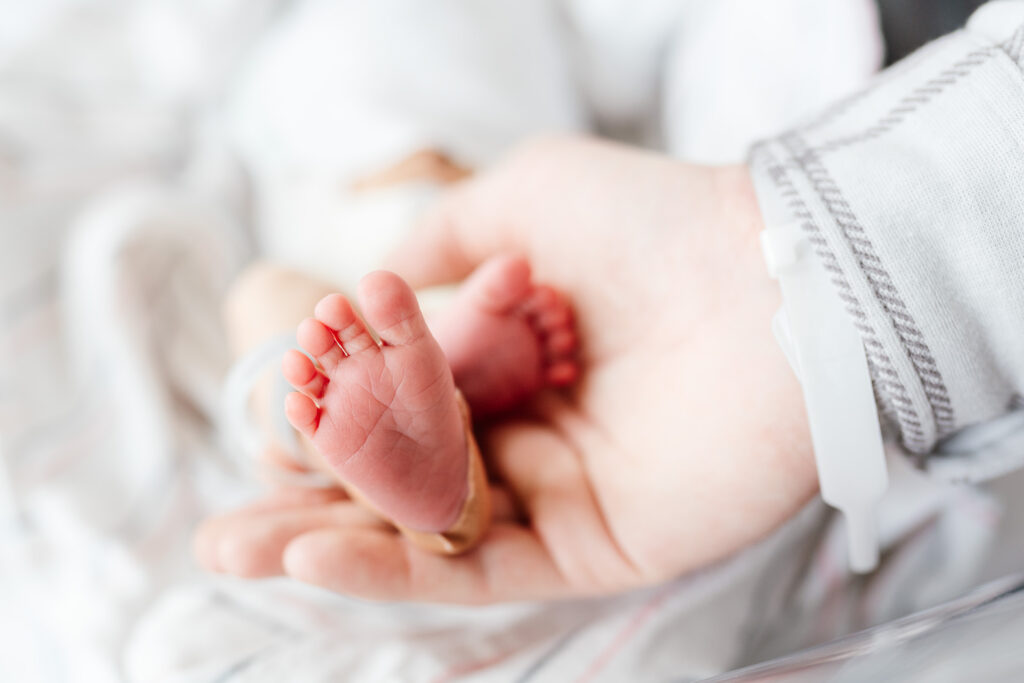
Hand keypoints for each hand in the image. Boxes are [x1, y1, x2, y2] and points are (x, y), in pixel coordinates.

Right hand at [195, 136, 815, 602]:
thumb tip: (369, 283)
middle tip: (221, 522)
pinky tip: (311, 556)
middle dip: (307, 499)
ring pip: (426, 530)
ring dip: (325, 541)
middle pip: (400, 479)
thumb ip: (441, 240)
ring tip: (230, 548)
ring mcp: (559, 492)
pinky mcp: (592, 544)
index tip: (270, 411)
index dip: (330, 412)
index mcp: (515, 354)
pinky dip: (393, 566)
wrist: (776, 281)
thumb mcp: (527, 197)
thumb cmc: (656, 225)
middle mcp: (530, 429)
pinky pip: (479, 567)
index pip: (400, 399)